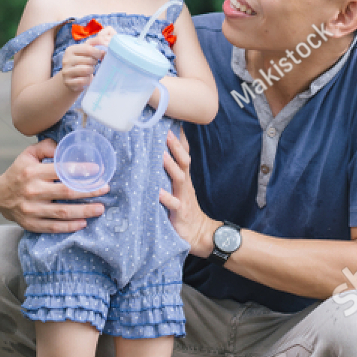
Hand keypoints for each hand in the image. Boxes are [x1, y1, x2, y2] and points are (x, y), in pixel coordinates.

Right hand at [0, 139, 107, 232]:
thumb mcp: (28, 155)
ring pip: (62, 212)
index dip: (81, 170)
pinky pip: (54, 227)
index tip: (99, 170)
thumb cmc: (19, 172)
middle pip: (66, 192)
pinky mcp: (32, 224)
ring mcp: (32, 209)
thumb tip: (65, 146)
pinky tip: (83, 223)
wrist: (0, 197)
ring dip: (84, 211)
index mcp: (32, 172)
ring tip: (100, 208)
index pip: (61, 170)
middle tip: (105, 189)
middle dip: (89, 190)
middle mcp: (32, 191)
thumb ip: (46, 147)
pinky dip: (69, 226)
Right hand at [60, 27, 112, 94]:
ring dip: (91, 71)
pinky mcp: (68, 82)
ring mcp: (66, 72)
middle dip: (94, 63)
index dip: (98, 52)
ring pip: (86, 70)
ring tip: (89, 71)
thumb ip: (95, 44)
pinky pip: (83, 81)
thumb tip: (106, 43)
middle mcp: (66, 60)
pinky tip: (86, 79)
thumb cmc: (82, 63)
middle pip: (88, 60)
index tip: (102, 55)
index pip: (88, 49)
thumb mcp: (86, 52)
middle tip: (92, 64)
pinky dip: (87, 80)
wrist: (71, 78)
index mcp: (70, 50)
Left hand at [159, 130, 216, 257]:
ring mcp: (183, 198)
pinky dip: (165, 197)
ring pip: (179, 179)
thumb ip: (171, 174)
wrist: (199, 235)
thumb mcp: (178, 189)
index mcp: (183, 179)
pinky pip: (172, 204)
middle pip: (183, 162)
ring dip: (170, 166)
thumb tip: (157, 157)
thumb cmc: (183, 209)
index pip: (184, 155)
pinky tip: (157, 192)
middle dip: (176, 147)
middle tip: (166, 133)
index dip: (179, 140)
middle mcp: (184, 185)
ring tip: (161, 155)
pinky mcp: (179, 212)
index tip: (172, 122)